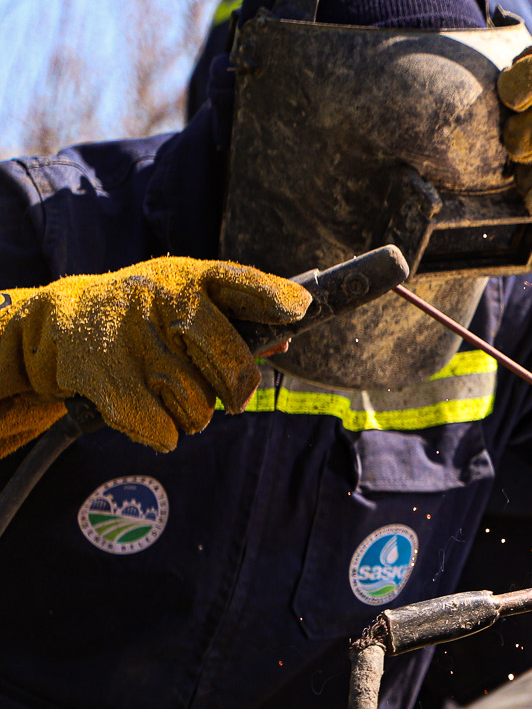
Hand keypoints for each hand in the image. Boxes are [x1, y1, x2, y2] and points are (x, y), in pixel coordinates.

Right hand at [0, 258, 310, 454]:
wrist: (57, 322)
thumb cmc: (146, 316)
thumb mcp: (185, 299)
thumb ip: (236, 318)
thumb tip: (284, 342)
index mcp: (188, 277)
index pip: (240, 282)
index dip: (272, 297)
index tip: (298, 309)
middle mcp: (161, 300)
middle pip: (230, 361)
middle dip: (239, 389)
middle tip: (236, 398)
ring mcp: (133, 337)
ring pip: (198, 403)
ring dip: (194, 412)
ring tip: (173, 394)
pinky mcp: (106, 376)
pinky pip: (161, 427)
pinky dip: (163, 431)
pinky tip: (150, 412)